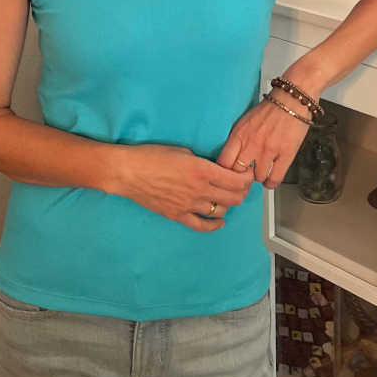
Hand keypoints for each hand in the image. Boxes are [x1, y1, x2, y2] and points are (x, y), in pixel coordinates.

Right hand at [115, 143, 254, 231]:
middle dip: (242, 192)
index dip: (246, 178)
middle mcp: (199, 189)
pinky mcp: (178, 215)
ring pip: (221, 211)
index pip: (236, 180)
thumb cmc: (151, 156)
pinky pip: (202, 225)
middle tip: (242, 186)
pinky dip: (214, 225)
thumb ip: (202, 162)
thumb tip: (213, 168)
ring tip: (228, 198)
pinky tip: (219, 221)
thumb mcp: (183, 151)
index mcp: (202, 170)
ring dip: (228, 205)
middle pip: (234, 198)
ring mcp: (189, 205)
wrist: (129, 172)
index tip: (247, 175)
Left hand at [216, 93, 313, 189]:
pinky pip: (275, 177)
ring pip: (258, 177)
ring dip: (259, 178)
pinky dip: (271, 182)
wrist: (291, 100)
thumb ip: (237, 140)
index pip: (223, 162)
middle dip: (241, 177)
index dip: (225, 173)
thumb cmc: (269, 110)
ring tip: (260, 174)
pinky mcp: (285, 154)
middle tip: (245, 177)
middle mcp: (251, 143)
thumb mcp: (245, 122)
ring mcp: (268, 150)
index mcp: (239, 134)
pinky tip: (270, 180)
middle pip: (238, 173)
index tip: (228, 175)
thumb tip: (230, 158)